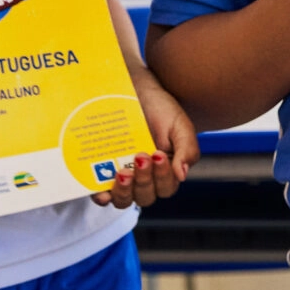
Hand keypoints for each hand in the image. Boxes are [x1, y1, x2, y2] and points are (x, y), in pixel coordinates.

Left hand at [95, 70, 199, 207]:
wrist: (134, 89)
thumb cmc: (160, 108)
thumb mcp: (179, 126)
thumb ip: (187, 150)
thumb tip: (182, 175)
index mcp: (166, 170)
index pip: (166, 187)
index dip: (162, 177)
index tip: (157, 154)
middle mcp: (144, 177)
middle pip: (146, 197)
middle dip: (144, 180)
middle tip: (141, 156)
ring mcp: (123, 176)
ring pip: (125, 200)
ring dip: (125, 191)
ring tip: (123, 172)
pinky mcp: (102, 172)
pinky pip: (102, 194)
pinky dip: (102, 197)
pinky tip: (103, 192)